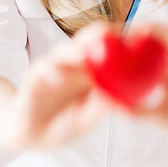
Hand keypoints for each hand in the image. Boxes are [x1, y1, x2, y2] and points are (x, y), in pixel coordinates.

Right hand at [5, 22, 114, 149]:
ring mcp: (53, 68)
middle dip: (97, 35)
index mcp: (90, 71)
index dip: (119, 40)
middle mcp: (73, 64)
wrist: (31, 134)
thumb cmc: (64, 123)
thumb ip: (101, 107)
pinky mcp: (34, 78)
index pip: (105, 48)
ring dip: (73, 51)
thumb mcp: (86, 118)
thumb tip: (126, 100)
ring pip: (63, 52)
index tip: (136, 36)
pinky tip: (58, 77)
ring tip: (84, 54)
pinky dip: (50, 72)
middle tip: (111, 32)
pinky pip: (41, 71)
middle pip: (85, 42)